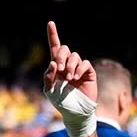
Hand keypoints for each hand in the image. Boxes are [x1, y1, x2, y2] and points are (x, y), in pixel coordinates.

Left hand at [43, 21, 97, 136]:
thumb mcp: (49, 91)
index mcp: (57, 67)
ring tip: (69, 78)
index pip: (54, 48)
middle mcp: (68, 65)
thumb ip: (48, 77)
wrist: (75, 113)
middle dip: (61, 56)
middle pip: (64, 49)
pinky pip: (85, 64)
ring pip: (75, 56)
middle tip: (59, 69)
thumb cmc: (61, 102)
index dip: (53, 35)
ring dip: (70, 66)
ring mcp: (79, 68)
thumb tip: (53, 62)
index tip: (50, 23)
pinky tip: (76, 78)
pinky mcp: (89, 72)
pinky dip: (79, 69)